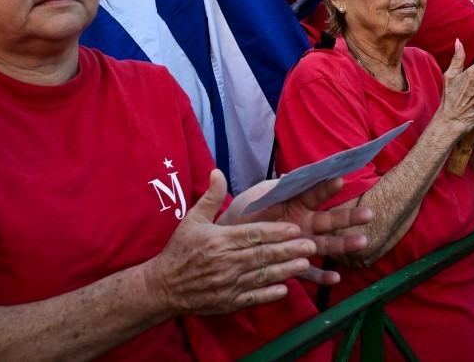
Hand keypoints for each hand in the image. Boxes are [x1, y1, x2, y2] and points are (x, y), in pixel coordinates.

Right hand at [143, 170, 322, 315]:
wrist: (163, 286)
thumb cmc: (180, 249)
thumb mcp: (192, 219)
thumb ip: (211, 197)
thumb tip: (218, 171)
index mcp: (219, 240)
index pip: (252, 234)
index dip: (275, 232)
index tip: (294, 228)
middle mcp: (225, 262)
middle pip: (262, 255)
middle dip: (288, 250)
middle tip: (311, 244)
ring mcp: (227, 284)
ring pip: (261, 276)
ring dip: (284, 271)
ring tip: (304, 264)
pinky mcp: (227, 303)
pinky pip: (252, 298)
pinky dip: (268, 294)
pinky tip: (285, 289)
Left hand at [222, 176, 371, 285]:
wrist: (228, 239)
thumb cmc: (245, 212)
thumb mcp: (259, 195)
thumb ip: (275, 187)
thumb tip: (291, 175)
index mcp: (297, 202)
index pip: (315, 193)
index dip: (327, 187)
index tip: (340, 178)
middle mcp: (304, 222)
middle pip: (330, 219)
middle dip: (349, 218)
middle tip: (368, 214)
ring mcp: (301, 244)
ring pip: (326, 244)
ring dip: (344, 244)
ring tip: (362, 242)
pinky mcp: (292, 263)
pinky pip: (309, 271)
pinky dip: (322, 276)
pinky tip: (335, 279)